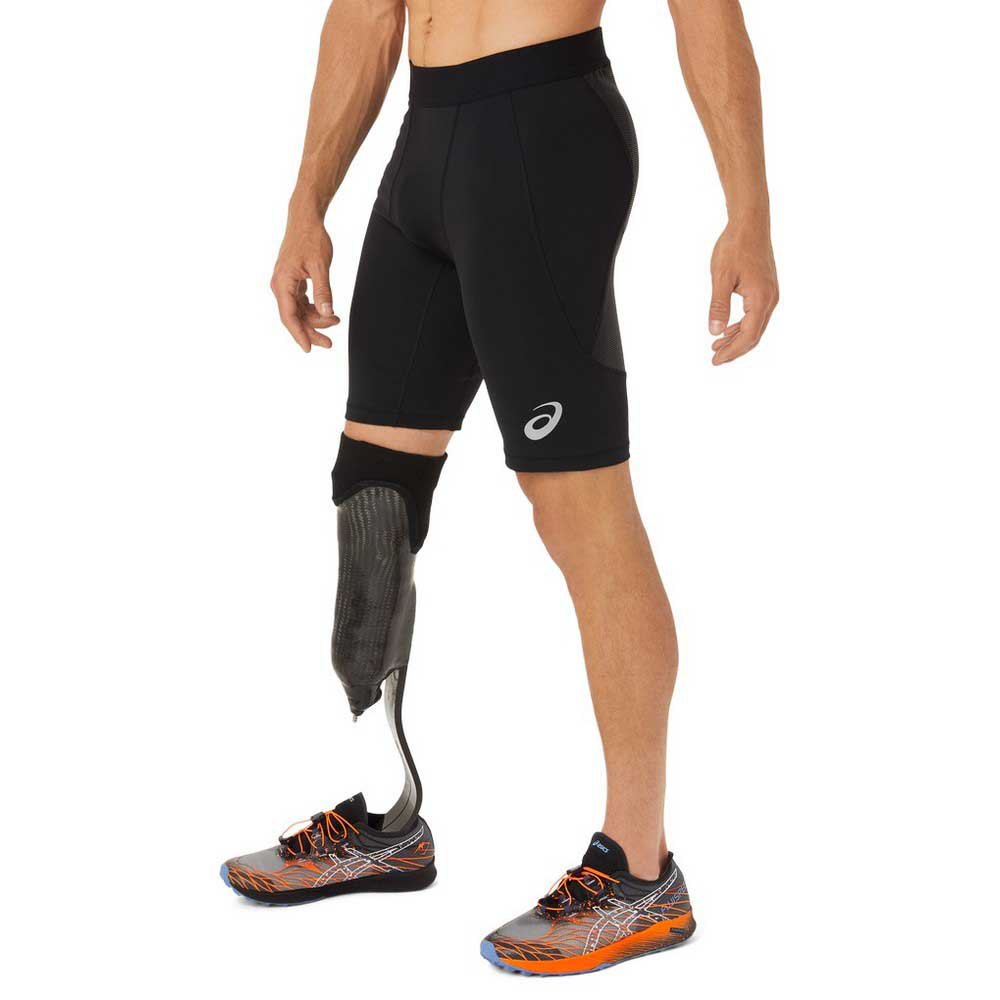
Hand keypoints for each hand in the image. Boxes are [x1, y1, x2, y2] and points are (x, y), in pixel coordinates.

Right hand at [270, 214, 339, 351]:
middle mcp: (280, 285)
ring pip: (298, 311)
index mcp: (283, 283)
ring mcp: (285, 284)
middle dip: (311, 331)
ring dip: (315, 319)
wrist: (305, 219)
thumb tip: (328, 313)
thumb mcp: (320, 265)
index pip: (289, 316)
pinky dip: (313, 309)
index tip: (309, 348)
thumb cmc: (311, 238)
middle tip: (329, 343)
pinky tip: (328, 312)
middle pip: (293, 317)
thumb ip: (323, 291)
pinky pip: (300, 302)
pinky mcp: (291, 281)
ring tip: (336, 321)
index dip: (299, 334)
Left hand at [708, 221, 778, 364]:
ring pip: (756, 326)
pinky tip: (728, 329)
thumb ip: (718, 306)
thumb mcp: (720, 277)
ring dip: (737, 338)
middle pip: (754, 335)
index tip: (715, 360)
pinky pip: (756, 315)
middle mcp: (770, 299)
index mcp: (760, 299)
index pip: (748, 336)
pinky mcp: (767, 289)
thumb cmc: (735, 246)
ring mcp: (771, 294)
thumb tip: (715, 332)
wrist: (750, 223)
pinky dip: (742, 326)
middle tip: (714, 359)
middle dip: (734, 349)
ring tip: (717, 346)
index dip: (732, 351)